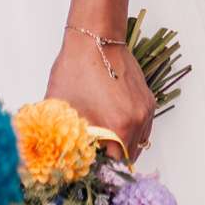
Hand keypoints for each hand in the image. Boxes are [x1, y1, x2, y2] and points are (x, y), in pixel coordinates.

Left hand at [46, 27, 154, 164]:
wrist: (95, 37)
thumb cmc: (76, 68)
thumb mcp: (61, 107)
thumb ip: (62, 134)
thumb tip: (56, 152)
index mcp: (118, 127)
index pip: (113, 165)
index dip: (99, 167)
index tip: (87, 163)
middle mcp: (137, 121)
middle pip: (128, 157)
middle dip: (111, 158)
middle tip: (93, 152)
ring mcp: (145, 110)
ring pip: (138, 142)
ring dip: (122, 145)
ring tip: (102, 137)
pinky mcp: (148, 99)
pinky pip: (143, 126)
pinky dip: (130, 130)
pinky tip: (113, 122)